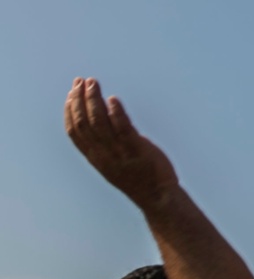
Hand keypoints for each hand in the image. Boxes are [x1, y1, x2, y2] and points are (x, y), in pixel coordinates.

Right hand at [64, 78, 178, 209]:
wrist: (158, 197)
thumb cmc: (138, 176)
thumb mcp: (114, 159)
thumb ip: (107, 139)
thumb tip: (106, 111)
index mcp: (95, 157)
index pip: (73, 131)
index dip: (70, 109)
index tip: (72, 91)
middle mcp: (102, 154)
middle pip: (83, 123)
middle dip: (79, 100)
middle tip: (81, 81)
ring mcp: (119, 152)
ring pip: (99, 123)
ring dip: (94, 100)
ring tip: (94, 83)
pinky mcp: (137, 149)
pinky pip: (123, 128)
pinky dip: (116, 112)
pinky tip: (113, 99)